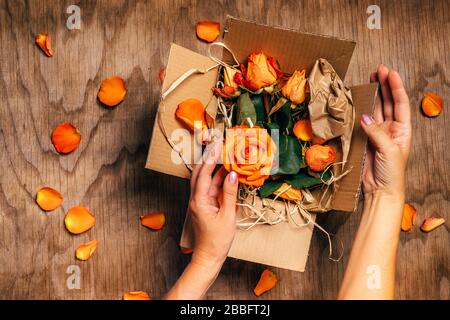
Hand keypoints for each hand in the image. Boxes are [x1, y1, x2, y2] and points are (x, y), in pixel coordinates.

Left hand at [188, 142, 238, 267]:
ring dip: (214, 167)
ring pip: (206, 179)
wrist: (209, 256)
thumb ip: (230, 193)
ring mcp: (199, 201)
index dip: (211, 158)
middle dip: (209, 158)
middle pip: (200, 172)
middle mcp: (196, 198)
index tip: (218, 145)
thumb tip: (233, 174)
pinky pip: (210, 188)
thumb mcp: (228, 215)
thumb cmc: (218, 239)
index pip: (204, 174)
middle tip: (219, 145)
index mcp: (199, 201)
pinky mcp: (204, 205)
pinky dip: (218, 179)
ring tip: (225, 154)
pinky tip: (227, 172)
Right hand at [361, 65, 411, 197]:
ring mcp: (377, 133)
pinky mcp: (365, 140)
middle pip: (388, 102)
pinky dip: (360, 110)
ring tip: (370, 79)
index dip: (395, 87)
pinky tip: (359, 99)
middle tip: (378, 70)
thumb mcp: (389, 150)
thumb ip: (377, 132)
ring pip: (375, 109)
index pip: (400, 103)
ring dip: (373, 95)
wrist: (381, 191)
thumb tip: (364, 116)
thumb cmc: (392, 173)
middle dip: (384, 85)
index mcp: (403, 130)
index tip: (389, 72)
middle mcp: (391, 129)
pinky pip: (362, 121)